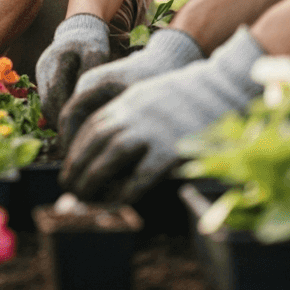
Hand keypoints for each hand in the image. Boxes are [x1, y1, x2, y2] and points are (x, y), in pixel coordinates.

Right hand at [36, 14, 109, 127]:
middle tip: (75, 137)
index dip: (65, 114)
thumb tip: (82, 101)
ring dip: (57, 117)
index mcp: (56, 60)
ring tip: (73, 131)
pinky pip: (47, 97)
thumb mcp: (97, 53)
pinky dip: (56, 109)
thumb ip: (89, 74)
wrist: (80, 28)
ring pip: (45, 102)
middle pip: (47, 102)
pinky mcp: (44, 76)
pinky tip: (70, 118)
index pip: (56, 93)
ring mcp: (41, 71)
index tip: (78, 129)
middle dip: (60, 121)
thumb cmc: (91, 42)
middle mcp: (44, 67)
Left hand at [59, 27, 263, 202]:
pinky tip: (115, 203)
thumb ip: (131, 111)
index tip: (69, 163)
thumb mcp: (150, 93)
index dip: (76, 146)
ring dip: (91, 178)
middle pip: (94, 140)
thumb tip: (115, 136)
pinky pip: (141, 174)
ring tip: (81, 195)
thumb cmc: (189, 93)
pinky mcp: (170, 149)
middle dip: (76, 164)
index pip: (90, 124)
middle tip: (67, 185)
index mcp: (127, 101)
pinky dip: (125, 191)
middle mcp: (133, 114)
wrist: (222, 85)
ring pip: (110, 156)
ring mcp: (151, 130)